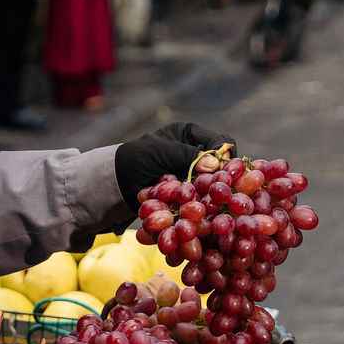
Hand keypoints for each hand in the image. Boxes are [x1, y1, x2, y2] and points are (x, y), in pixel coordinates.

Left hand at [114, 121, 231, 197]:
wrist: (118, 183)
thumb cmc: (136, 158)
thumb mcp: (161, 151)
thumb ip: (186, 155)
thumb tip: (214, 165)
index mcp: (191, 136)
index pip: (222, 141)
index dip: (225, 154)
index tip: (222, 169)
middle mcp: (197, 155)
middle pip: (224, 165)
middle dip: (223, 177)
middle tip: (218, 188)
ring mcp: (195, 176)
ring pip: (217, 184)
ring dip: (213, 192)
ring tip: (206, 199)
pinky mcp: (191, 194)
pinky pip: (206, 199)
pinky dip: (203, 204)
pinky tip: (198, 207)